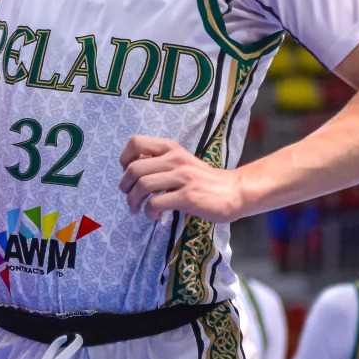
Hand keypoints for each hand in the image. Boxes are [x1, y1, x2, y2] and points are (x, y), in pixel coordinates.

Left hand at [118, 135, 249, 223]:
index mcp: (171, 148)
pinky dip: (149, 212)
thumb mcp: (181, 161)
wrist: (234, 191)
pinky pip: (156, 203)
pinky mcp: (188, 197)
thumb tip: (131, 170)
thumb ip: (159, 162)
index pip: (135, 143)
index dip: (124, 159)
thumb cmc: (203, 179)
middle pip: (134, 169)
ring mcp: (183, 178)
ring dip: (134, 201)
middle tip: (129, 198)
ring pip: (143, 186)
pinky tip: (154, 216)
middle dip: (125, 186)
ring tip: (137, 209)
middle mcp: (175, 159)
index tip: (128, 174)